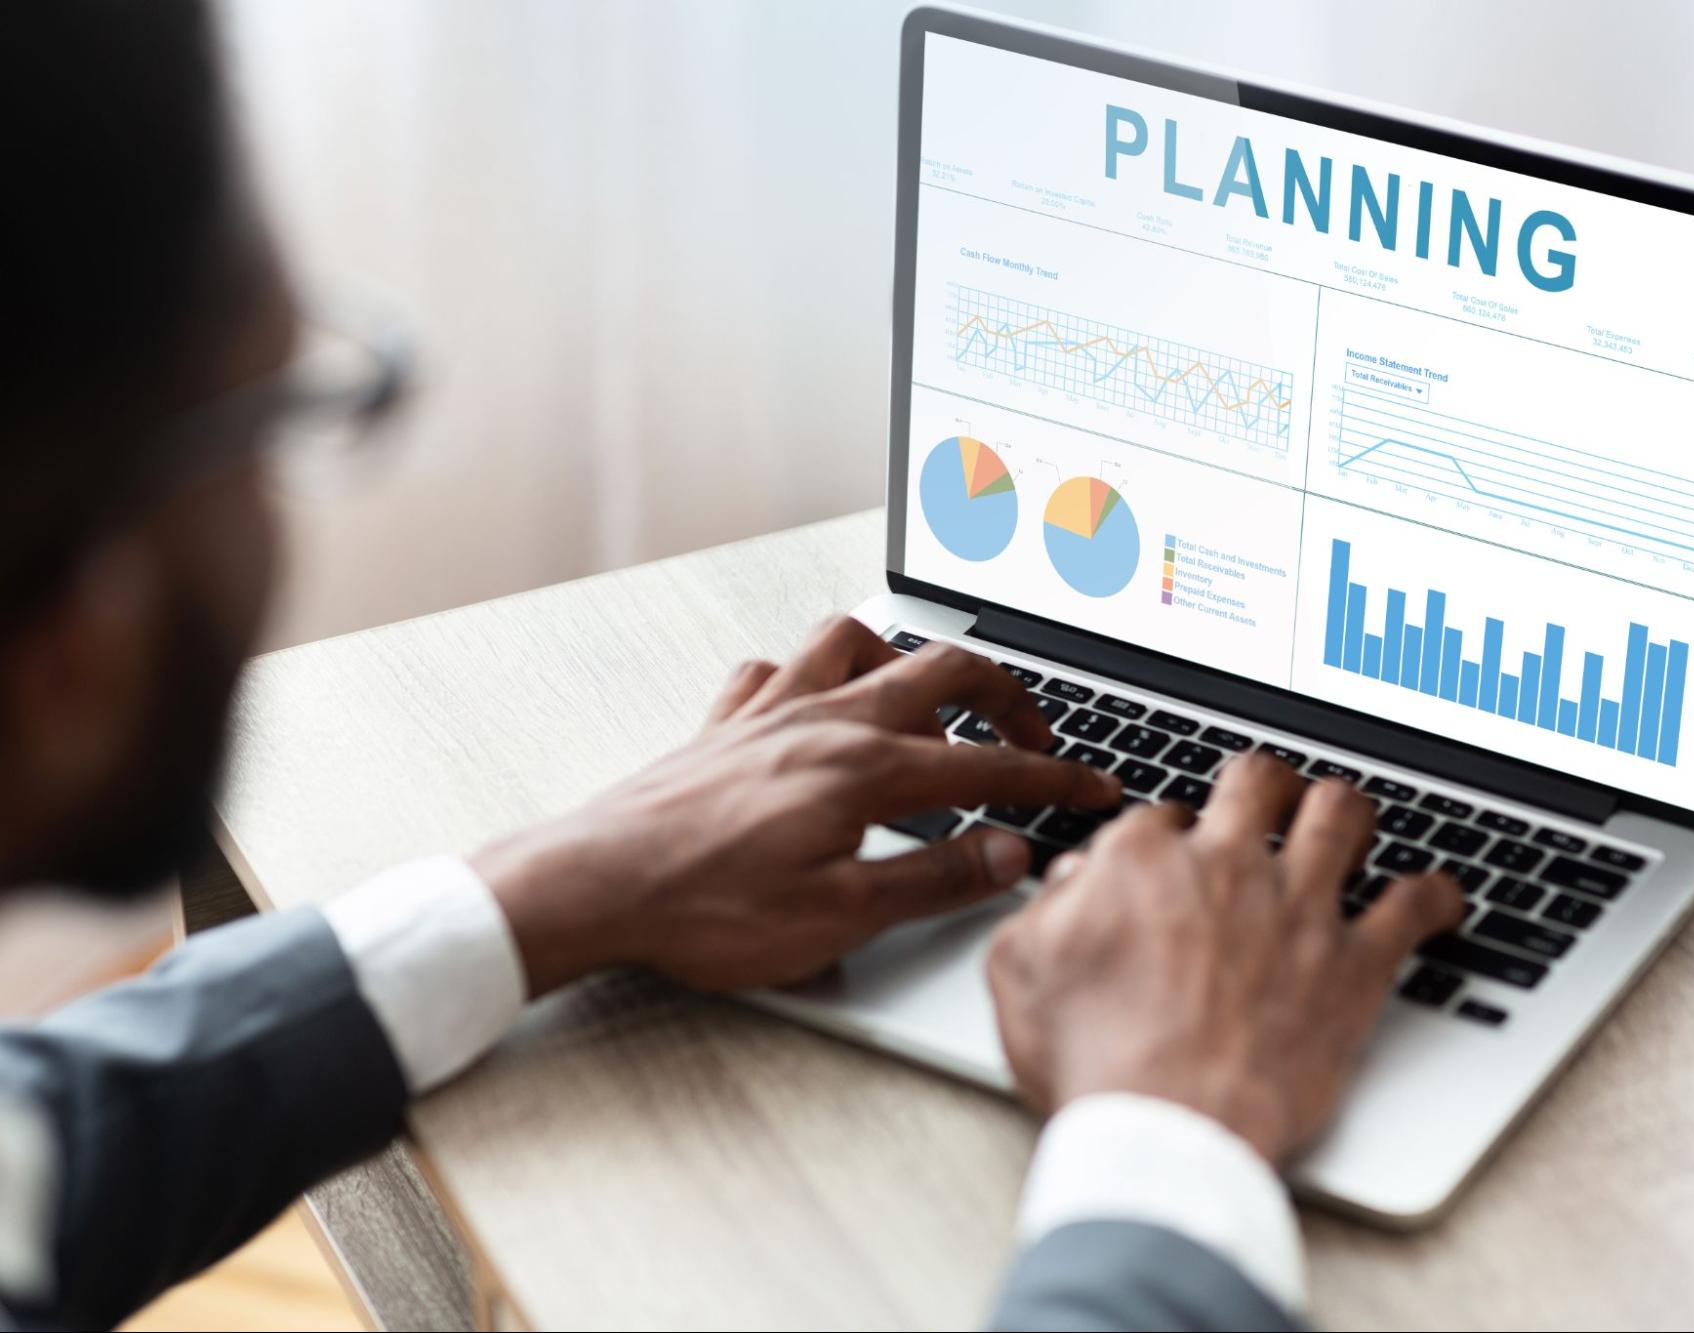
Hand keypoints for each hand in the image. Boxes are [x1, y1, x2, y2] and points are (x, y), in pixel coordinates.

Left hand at [473, 618, 1119, 995]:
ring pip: (858, 640)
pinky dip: (813, 672)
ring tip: (931, 698)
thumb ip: (935, 879)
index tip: (1094, 790)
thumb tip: (1009, 853)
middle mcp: (825, 720)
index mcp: (866, 768)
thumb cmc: (707, 909)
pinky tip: (819, 704)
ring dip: (907, 657)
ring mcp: (772, 711)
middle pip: (942, 668)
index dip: (1054, 778)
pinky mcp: (726, 723)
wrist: (595, 886)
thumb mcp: (840, 917)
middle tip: (1037, 734)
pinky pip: (778, 667)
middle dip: (1007, 694)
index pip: (989, 761)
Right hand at [986, 754, 1462, 1162]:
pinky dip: (1435, 897)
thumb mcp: (1022, 973)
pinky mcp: (1355, 964)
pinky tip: (1440, 898)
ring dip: (1344, 810)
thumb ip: (1046, 910)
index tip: (1173, 862)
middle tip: (1266, 799)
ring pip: (1341, 813)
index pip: (1163, 816)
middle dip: (1262, 783)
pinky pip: (1415, 907)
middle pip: (1257, 782)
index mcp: (1143, 860)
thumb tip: (1074, 881)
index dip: (1169, 838)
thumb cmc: (1097, 1064)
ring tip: (1345, 816)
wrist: (1169, 1132)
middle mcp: (1227, 865)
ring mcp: (1298, 908)